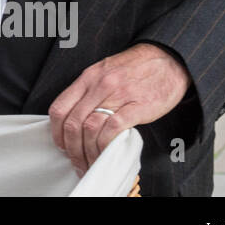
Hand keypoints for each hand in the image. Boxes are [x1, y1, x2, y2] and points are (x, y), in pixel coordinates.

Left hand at [48, 43, 190, 175]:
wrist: (167, 60)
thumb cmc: (136, 68)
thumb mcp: (104, 73)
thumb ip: (88, 92)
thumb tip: (73, 119)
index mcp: (88, 78)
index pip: (59, 108)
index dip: (56, 132)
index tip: (62, 147)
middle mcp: (98, 85)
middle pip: (73, 123)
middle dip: (72, 149)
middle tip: (77, 163)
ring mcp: (117, 95)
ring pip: (90, 128)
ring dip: (88, 152)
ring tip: (92, 164)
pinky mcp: (137, 106)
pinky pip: (113, 128)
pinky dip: (106, 145)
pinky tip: (107, 153)